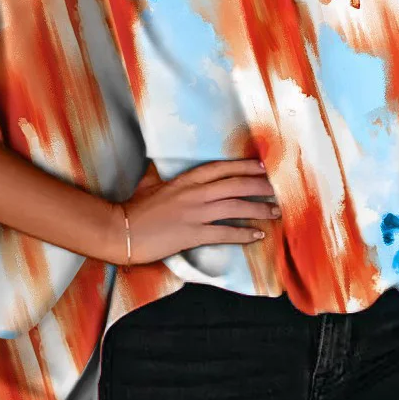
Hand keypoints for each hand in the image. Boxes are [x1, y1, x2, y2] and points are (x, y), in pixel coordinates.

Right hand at [105, 158, 279, 265]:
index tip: (263, 165)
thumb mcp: (148, 183)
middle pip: (235, 185)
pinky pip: (225, 233)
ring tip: (275, 211)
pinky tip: (258, 235)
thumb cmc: (133, 208)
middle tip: (279, 188)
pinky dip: (244, 234)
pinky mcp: (192, 234)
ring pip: (235, 207)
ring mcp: (194, 213)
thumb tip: (156, 164)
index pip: (222, 168)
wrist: (120, 230)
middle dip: (260, 185)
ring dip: (258, 209)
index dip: (245, 166)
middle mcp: (194, 193)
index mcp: (186, 179)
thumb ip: (158, 174)